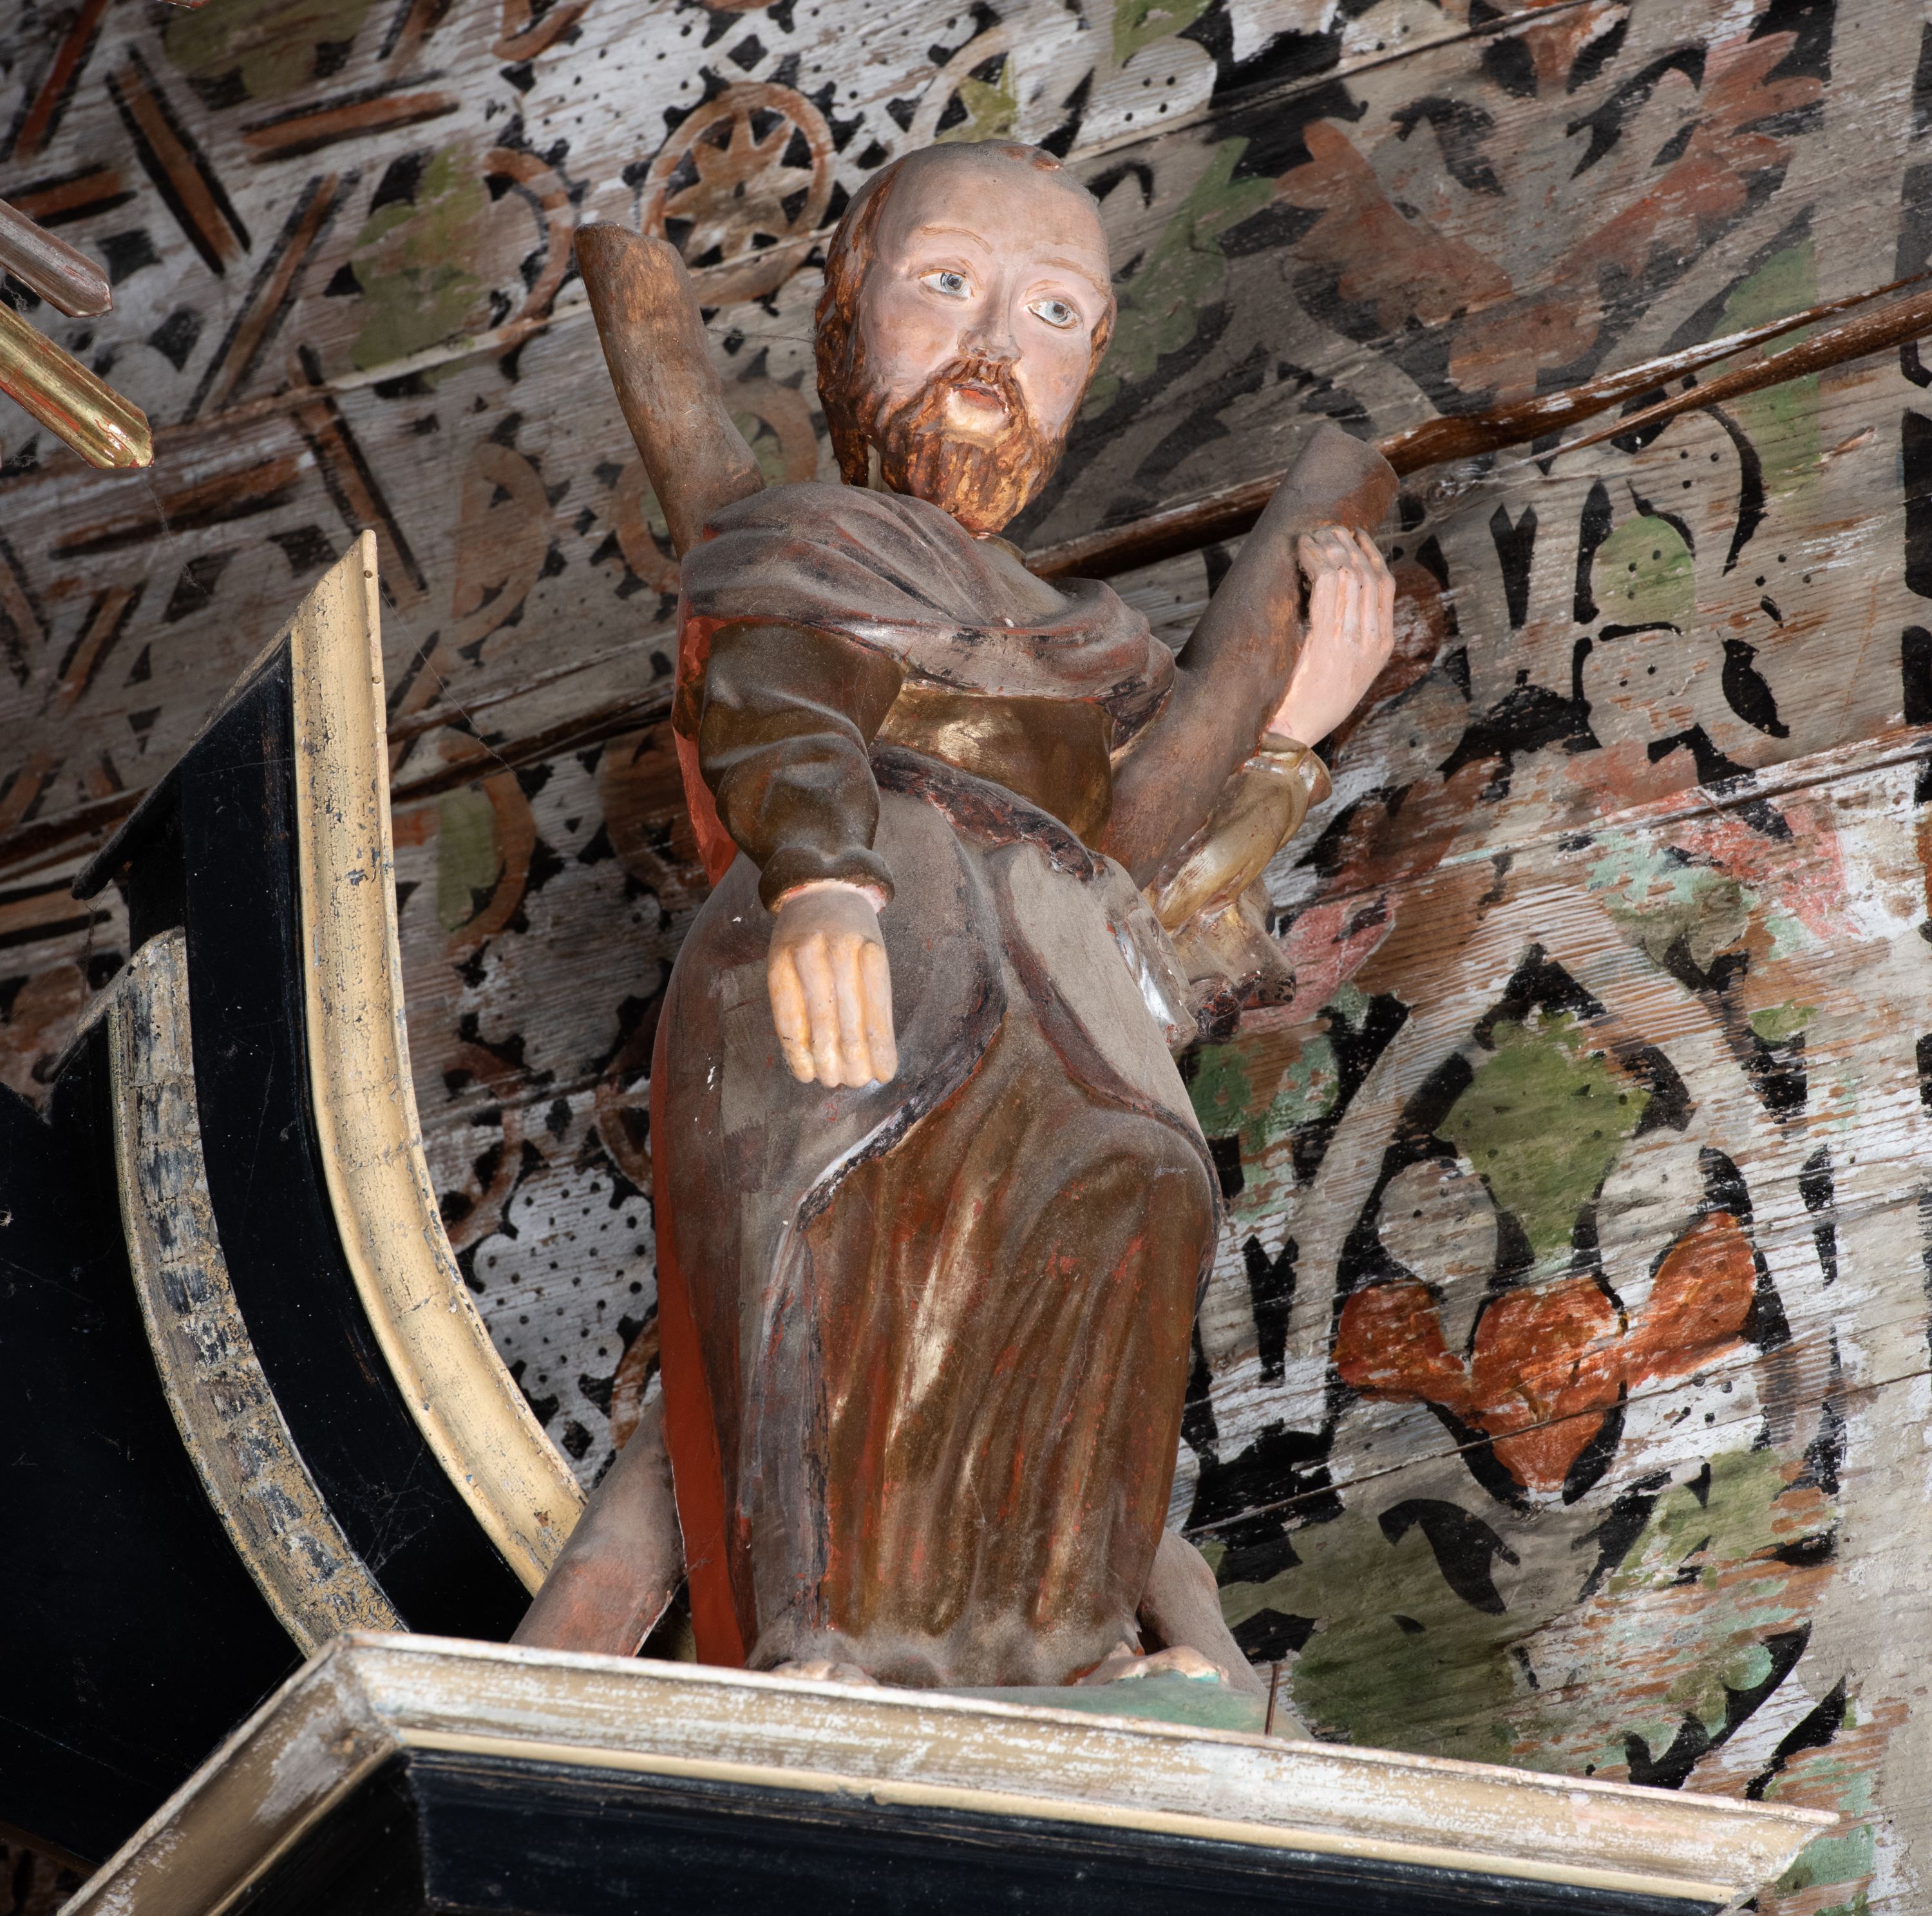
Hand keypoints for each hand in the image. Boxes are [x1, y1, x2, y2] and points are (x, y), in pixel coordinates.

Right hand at [767, 881, 896, 1087]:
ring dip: (825, 1058)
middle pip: (847, 1017)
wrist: (817, 888)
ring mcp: (805, 954)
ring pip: (817, 1019)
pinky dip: (795, 1048)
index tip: (884, 1074)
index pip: (878, 1007)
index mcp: (871, 949)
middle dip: (853, 1058)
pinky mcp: (777, 962)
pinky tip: (803, 1069)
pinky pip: (785, 1014)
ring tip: (833, 1081)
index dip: (880, 1045)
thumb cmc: (852, 933)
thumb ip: (873, 998)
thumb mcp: (873, 953)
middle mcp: (839, 950)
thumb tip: (874, 1057)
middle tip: (856, 1082)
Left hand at [1269, 527, 1395, 744]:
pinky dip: (1315, 560)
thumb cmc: (1311, 703)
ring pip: (1349, 574)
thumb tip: (1334, 604)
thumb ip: (1347, 640)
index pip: (1385, 587)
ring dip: (1331, 547)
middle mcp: (1372, 640)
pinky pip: (1327, 584)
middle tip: (1330, 527)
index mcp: (1381, 646)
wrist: (1297, 732)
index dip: (1372, 556)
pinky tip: (1303, 550)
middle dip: (1349, 545)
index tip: (1357, 537)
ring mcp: (1353, 639)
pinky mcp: (1328, 640)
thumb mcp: (1343, 672)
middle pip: (1368, 575)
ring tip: (1314, 533)